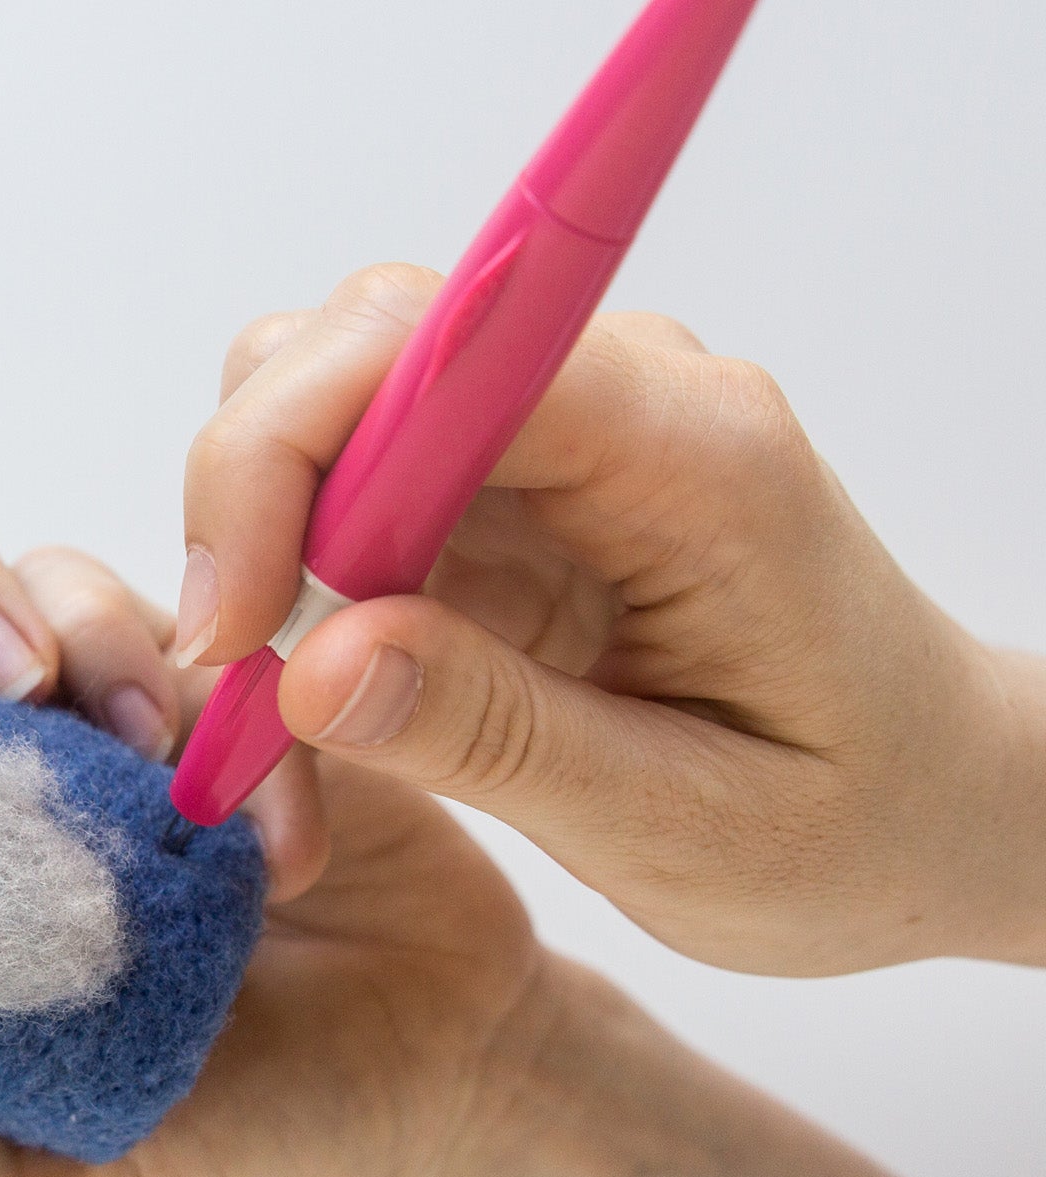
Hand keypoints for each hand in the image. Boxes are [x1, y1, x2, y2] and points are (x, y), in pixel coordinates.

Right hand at [180, 264, 1045, 975]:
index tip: (244, 627)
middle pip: (351, 347)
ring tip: (281, 720)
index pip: (440, 349)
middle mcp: (617, 400)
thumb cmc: (853, 822)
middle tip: (242, 682)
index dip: (293, 455)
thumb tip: (311, 665)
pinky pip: (350, 489)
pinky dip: (294, 586)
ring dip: (262, 549)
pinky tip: (313, 705)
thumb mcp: (688, 829)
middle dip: (252, 500)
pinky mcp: (506, 489)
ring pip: (325, 405)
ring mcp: (553, 436)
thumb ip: (499, 737)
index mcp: (691, 455)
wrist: (934, 801)